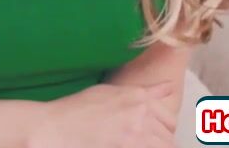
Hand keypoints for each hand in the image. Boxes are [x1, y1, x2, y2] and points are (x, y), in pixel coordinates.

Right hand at [26, 82, 177, 147]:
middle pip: (168, 136)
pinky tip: (128, 145)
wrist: (58, 127)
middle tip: (143, 141)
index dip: (164, 129)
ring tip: (137, 143)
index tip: (155, 134)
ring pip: (164, 146)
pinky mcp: (130, 147)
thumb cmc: (79, 108)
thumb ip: (144, 92)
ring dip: (154, 146)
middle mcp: (141, 114)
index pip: (170, 119)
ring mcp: (136, 135)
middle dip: (161, 141)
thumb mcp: (111, 91)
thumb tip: (169, 87)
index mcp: (138, 97)